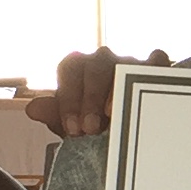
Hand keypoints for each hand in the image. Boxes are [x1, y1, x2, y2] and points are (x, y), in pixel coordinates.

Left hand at [25, 47, 165, 138]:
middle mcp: (103, 60)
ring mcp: (130, 62)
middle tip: (89, 129)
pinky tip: (149, 90)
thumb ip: (55, 115)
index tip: (72, 128)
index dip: (69, 98)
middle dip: (90, 98)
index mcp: (79, 68)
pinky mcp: (156, 69)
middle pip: (96, 64)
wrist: (126, 129)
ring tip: (114, 115)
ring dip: (117, 89)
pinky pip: (157, 60)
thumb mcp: (75, 125)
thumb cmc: (96, 123)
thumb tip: (32, 108)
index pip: (70, 68)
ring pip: (124, 62)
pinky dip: (154, 69)